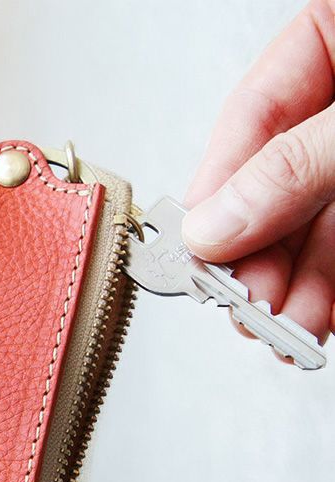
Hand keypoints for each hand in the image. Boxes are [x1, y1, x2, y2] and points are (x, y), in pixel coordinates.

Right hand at [182, 0, 334, 347]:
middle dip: (258, 254)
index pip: (253, 115)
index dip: (219, 188)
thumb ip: (297, 163)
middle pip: (277, 184)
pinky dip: (330, 287)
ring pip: (315, 225)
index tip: (198, 247)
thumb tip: (216, 223)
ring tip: (278, 328)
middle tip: (239, 301)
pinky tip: (314, 317)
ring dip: (294, 285)